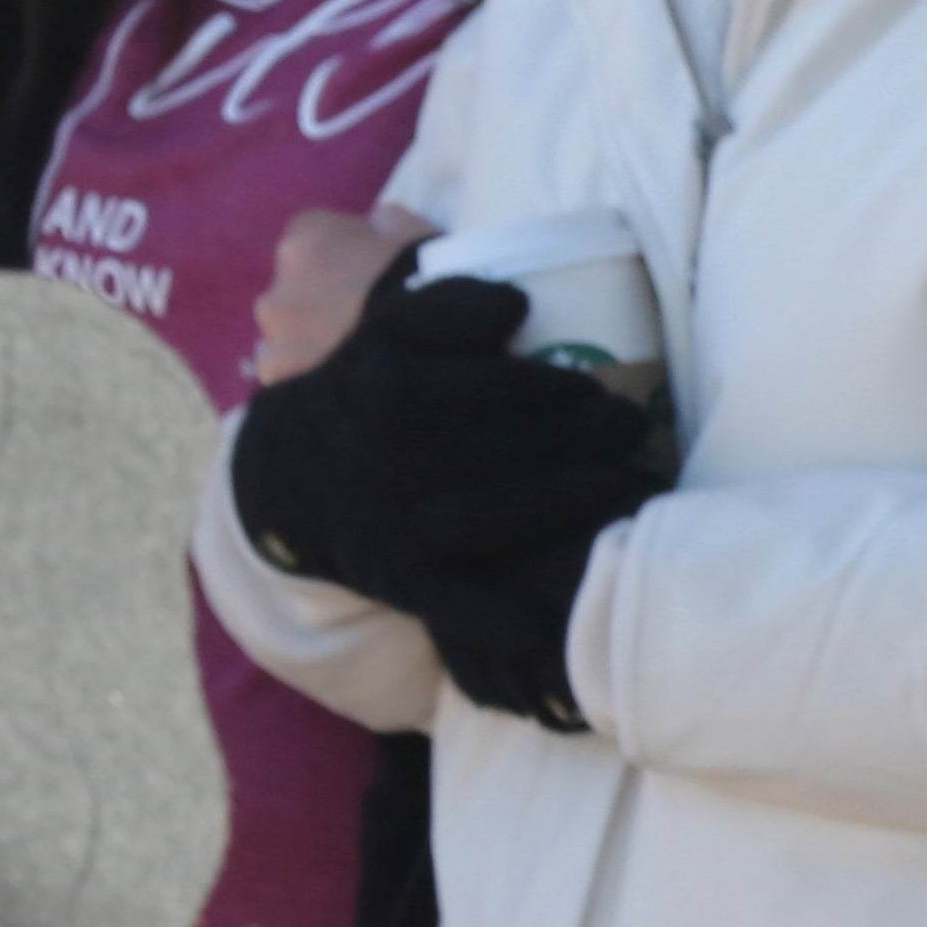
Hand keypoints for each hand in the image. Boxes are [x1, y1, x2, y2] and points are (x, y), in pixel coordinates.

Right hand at [227, 270, 667, 726]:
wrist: (292, 473)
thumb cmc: (368, 386)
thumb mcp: (389, 327)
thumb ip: (448, 303)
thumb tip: (518, 303)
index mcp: (388, 390)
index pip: (498, 387)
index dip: (562, 388)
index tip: (602, 388)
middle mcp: (389, 458)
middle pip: (509, 449)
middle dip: (587, 438)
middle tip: (634, 425)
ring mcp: (393, 521)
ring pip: (493, 516)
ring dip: (569, 503)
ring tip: (627, 482)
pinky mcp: (392, 576)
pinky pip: (442, 600)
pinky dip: (486, 616)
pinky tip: (539, 623)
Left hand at [256, 204, 431, 386]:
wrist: (421, 352)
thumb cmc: (424, 282)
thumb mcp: (417, 233)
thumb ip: (386, 223)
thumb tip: (374, 225)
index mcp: (309, 239)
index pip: (311, 231)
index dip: (341, 249)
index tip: (368, 266)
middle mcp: (278, 284)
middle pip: (293, 284)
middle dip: (320, 295)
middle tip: (362, 314)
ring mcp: (273, 335)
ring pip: (284, 331)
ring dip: (308, 335)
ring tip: (351, 354)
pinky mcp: (277, 377)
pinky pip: (284, 372)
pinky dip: (303, 373)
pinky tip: (337, 380)